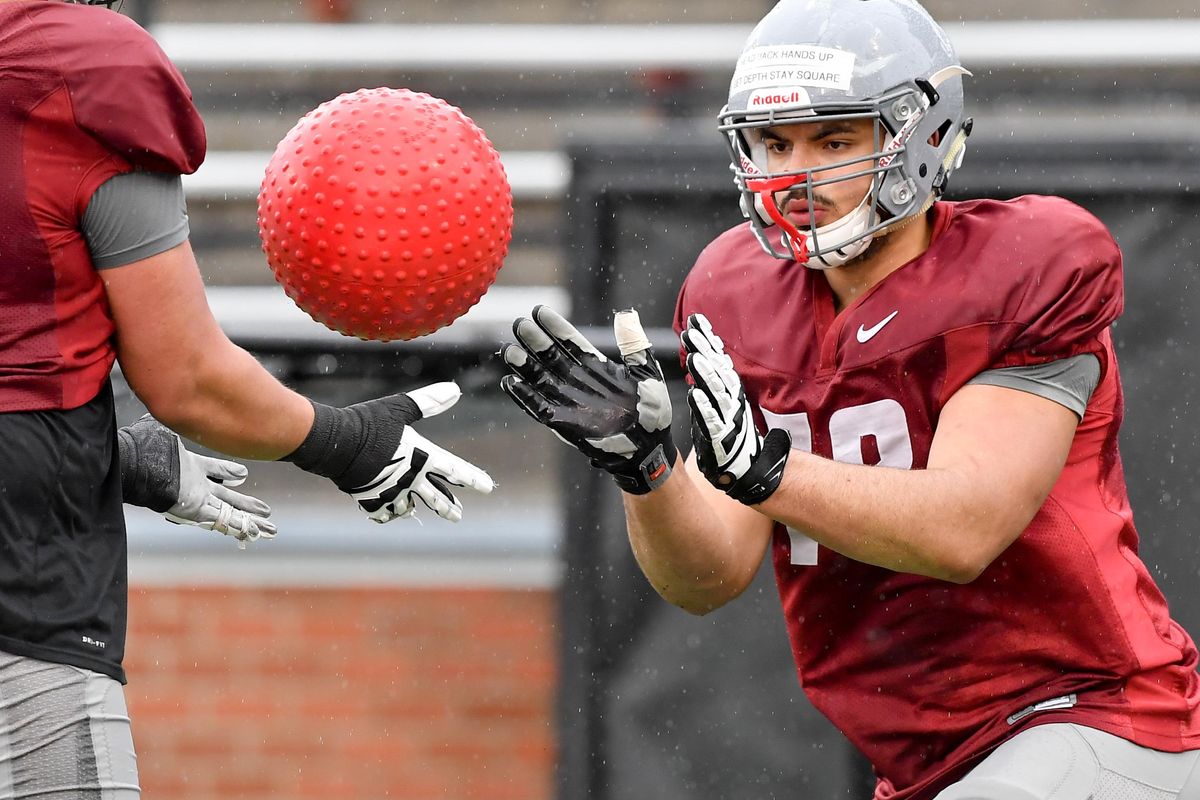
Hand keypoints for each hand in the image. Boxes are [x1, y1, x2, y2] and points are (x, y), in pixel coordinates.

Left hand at [118, 416, 275, 547]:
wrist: (138, 467)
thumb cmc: (147, 448)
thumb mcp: (164, 429)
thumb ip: (171, 419)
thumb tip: (169, 401)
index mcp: (191, 467)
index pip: (216, 471)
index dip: (229, 473)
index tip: (242, 476)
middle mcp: (197, 487)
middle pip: (229, 498)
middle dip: (248, 504)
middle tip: (265, 511)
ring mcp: (199, 501)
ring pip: (232, 512)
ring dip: (251, 519)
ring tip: (269, 528)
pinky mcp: (199, 511)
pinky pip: (225, 521)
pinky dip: (241, 527)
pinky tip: (256, 532)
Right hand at [283, 382, 494, 522]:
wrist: (335, 443)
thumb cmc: (369, 423)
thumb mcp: (400, 408)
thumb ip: (429, 401)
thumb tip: (455, 389)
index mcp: (422, 457)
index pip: (455, 469)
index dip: (473, 478)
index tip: (488, 487)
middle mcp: (411, 479)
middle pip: (437, 498)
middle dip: (449, 507)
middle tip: (458, 515)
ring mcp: (391, 492)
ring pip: (408, 507)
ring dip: (413, 507)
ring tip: (414, 507)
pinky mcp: (370, 500)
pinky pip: (384, 512)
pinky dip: (388, 511)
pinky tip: (389, 509)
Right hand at [499, 305, 675, 494]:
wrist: (650, 448)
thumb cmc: (652, 412)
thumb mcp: (647, 373)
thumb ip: (634, 345)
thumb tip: (626, 314)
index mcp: (596, 367)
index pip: (571, 342)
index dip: (555, 327)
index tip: (539, 311)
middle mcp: (578, 381)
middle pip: (551, 356)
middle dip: (535, 341)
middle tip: (519, 325)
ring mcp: (570, 401)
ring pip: (541, 379)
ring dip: (525, 366)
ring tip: (509, 351)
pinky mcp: (565, 423)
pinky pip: (540, 408)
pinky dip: (525, 397)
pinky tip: (511, 383)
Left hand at [682, 314, 790, 504]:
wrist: (745, 468)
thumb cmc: (729, 432)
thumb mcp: (722, 400)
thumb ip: (715, 377)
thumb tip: (707, 350)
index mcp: (730, 389)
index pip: (718, 358)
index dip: (708, 339)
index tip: (696, 320)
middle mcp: (731, 399)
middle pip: (717, 369)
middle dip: (704, 349)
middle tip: (690, 331)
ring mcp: (727, 416)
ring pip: (716, 391)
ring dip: (705, 374)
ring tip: (693, 357)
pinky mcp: (721, 435)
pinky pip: (713, 419)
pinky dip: (704, 407)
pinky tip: (694, 395)